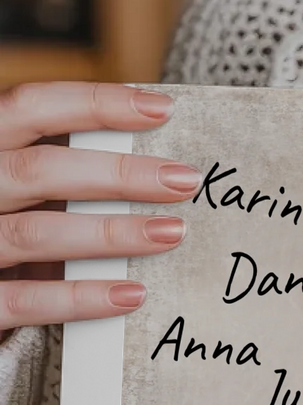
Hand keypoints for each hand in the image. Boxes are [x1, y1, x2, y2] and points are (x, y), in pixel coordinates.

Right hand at [0, 82, 198, 331]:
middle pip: (37, 170)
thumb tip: (153, 162)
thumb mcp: (17, 187)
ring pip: (35, 233)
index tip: (163, 109)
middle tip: (184, 181)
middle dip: (117, 174)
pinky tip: (133, 294)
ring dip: (111, 234)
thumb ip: (55, 172)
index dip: (94, 104)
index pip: (28, 109)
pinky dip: (81, 298)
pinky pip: (25, 301)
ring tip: (173, 233)